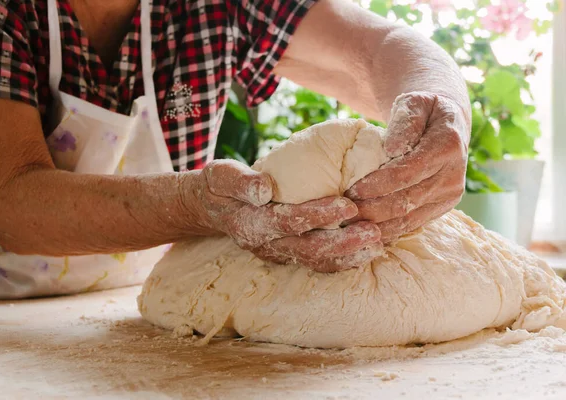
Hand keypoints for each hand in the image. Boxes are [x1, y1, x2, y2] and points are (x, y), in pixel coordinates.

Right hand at [181, 160, 382, 271]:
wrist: (210, 208)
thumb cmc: (219, 186)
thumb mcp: (221, 176)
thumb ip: (241, 182)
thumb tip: (264, 188)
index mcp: (251, 224)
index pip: (289, 222)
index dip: (319, 215)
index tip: (347, 205)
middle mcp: (266, 245)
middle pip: (309, 249)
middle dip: (343, 242)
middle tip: (374, 231)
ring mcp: (276, 253)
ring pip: (316, 261)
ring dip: (348, 256)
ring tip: (377, 244)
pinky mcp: (286, 255)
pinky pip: (316, 263)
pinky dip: (341, 261)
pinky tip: (364, 252)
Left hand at [345, 92, 469, 241]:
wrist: (447, 126)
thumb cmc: (424, 110)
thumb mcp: (414, 103)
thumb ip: (405, 121)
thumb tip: (392, 147)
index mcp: (448, 146)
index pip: (408, 171)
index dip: (378, 184)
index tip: (351, 189)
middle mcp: (454, 176)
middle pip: (407, 200)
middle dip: (372, 209)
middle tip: (343, 211)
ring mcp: (449, 196)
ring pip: (409, 218)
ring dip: (376, 224)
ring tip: (348, 224)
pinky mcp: (442, 209)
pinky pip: (412, 224)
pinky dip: (388, 230)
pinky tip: (364, 231)